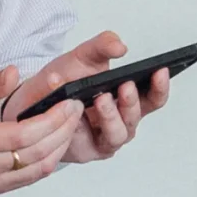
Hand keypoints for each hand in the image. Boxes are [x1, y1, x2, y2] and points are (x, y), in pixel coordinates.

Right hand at [0, 67, 81, 196]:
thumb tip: (15, 73)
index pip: (23, 135)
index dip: (51, 120)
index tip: (68, 103)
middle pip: (35, 153)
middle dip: (63, 130)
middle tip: (76, 109)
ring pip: (37, 169)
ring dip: (60, 147)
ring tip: (71, 124)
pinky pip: (29, 179)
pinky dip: (48, 161)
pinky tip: (57, 143)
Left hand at [4, 32, 169, 167]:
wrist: (35, 101)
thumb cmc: (64, 81)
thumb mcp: (84, 56)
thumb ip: (102, 46)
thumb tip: (120, 47)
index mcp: (127, 98)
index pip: (153, 96)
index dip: (160, 85)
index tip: (160, 70)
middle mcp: (122, 120)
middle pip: (139, 115)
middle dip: (133, 100)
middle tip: (126, 85)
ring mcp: (107, 137)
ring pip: (120, 133)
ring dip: (112, 115)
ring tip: (101, 98)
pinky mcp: (90, 151)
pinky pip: (96, 144)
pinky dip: (88, 128)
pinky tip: (79, 114)